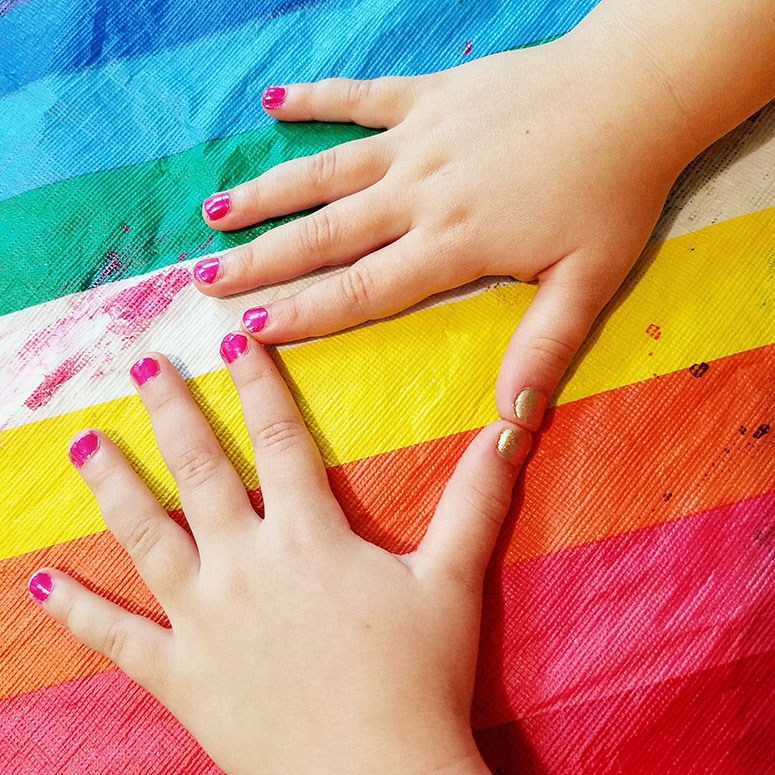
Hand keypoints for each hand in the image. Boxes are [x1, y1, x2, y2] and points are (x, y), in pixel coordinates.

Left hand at [27, 338, 529, 774]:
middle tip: (143, 365)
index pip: (279, 439)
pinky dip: (77, 609)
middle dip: (171, 411)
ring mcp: (203, 619)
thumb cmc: (418, 678)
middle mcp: (245, 564)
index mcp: (308, 537)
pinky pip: (116, 637)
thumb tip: (511, 430)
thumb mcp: (452, 582)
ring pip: (146, 536)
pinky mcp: (180, 675)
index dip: (258, 384)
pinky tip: (39, 581)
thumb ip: (476, 500)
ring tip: (84, 443)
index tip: (235, 339)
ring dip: (114, 484)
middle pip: (199, 471)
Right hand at [193, 34, 685, 429]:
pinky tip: (272, 102)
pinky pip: (361, 94)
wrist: (633, 96)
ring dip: (268, 193)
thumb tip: (514, 420)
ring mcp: (419, 138)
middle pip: (326, 234)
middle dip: (261, 261)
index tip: (250, 330)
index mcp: (452, 243)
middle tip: (205, 280)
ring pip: (326, 170)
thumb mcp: (587, 282)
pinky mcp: (430, 94)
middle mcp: (419, 193)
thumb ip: (543, 349)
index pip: (362, 288)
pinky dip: (316, 98)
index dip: (304, 312)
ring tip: (215, 212)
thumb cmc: (613, 192)